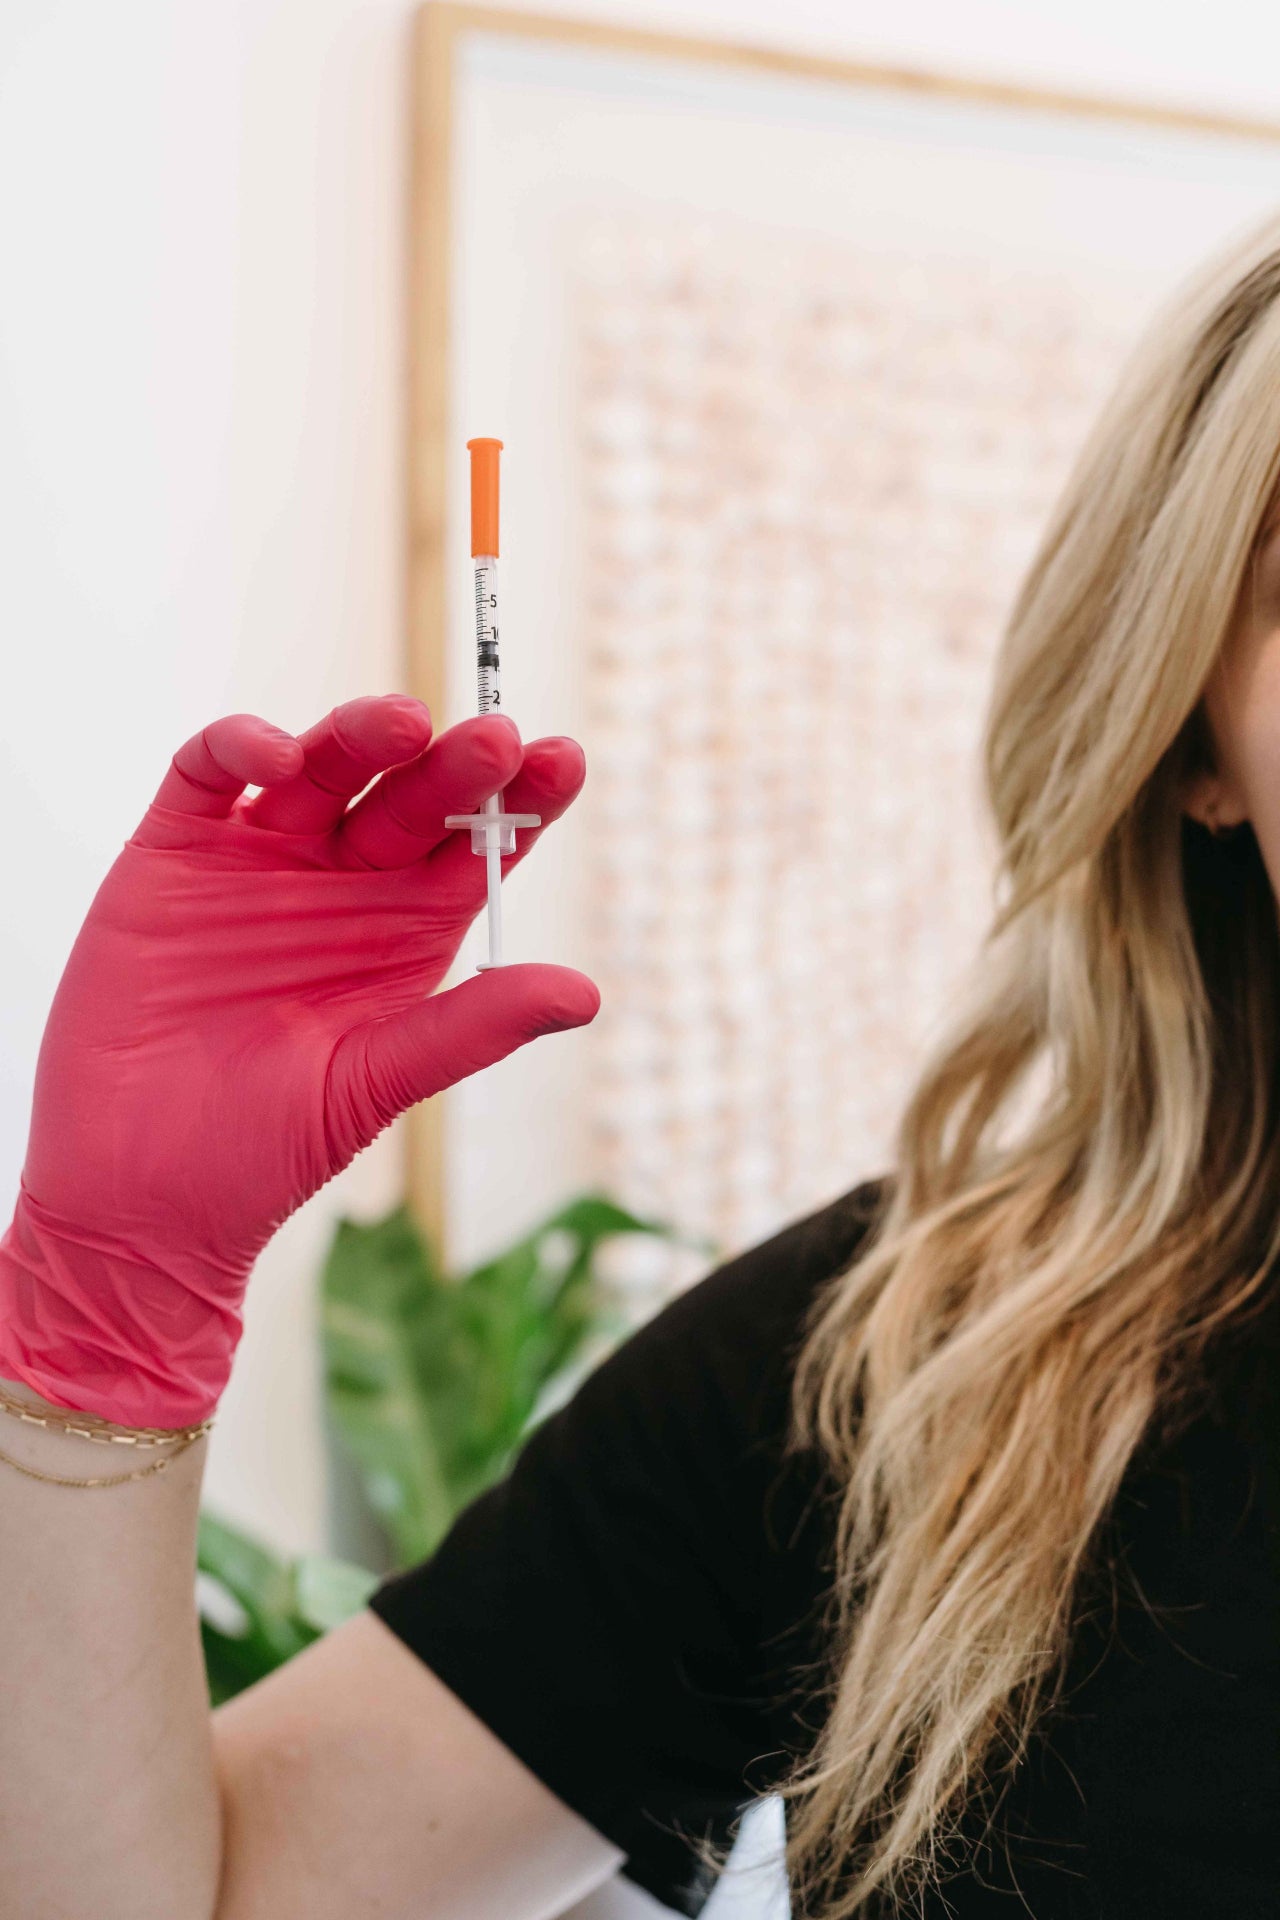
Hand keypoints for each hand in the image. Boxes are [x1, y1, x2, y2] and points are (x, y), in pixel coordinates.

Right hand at [0, 695, 598, 1425]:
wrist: (144, 1193)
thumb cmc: (269, 1147)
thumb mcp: (381, 1081)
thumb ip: (473, 1027)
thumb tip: (585, 995)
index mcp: (404, 929)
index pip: (475, 847)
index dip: (520, 803)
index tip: (563, 762)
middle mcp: (341, 881)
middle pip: (409, 797)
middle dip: (455, 766)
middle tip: (496, 739)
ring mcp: (259, 860)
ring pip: (322, 768)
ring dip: (363, 735)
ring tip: (406, 722)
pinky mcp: (174, 854)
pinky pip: (209, 775)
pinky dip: (241, 746)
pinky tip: (278, 754)